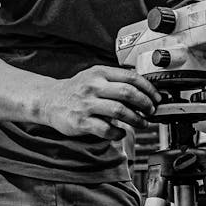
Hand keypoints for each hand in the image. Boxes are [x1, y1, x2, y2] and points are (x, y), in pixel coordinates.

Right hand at [41, 65, 161, 140]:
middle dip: (145, 104)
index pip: (131, 77)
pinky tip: (121, 132)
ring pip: (119, 111)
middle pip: (128, 93)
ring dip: (136, 119)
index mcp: (100, 72)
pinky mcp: (80, 121)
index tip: (156, 98)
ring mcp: (86, 104)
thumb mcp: (94, 76)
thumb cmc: (76, 89)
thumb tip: (143, 87)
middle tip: (151, 111)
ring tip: (142, 123)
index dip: (148, 89)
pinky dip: (118, 132)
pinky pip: (105, 129)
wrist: (49, 100)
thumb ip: (115, 79)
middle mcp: (93, 86)